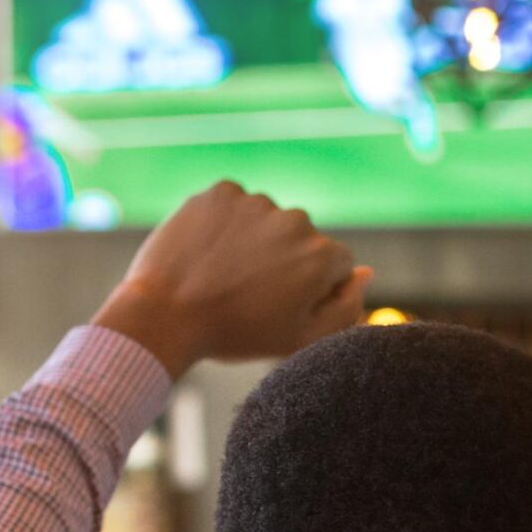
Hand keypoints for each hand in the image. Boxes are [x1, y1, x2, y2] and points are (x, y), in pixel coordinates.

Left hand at [92, 181, 369, 376]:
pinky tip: (208, 255)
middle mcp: (295, 220)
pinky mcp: (220, 192)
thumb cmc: (236, 334)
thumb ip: (345, 308)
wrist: (166, 315)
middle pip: (301, 239)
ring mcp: (256, 202)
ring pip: (267, 221)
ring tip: (224, 276)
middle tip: (249, 293)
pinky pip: (233, 206)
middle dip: (284, 261)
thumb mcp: (302, 339)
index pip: (335, 264)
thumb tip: (366, 273)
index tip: (282, 305)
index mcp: (322, 256)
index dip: (311, 288)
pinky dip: (224, 226)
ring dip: (254, 242)